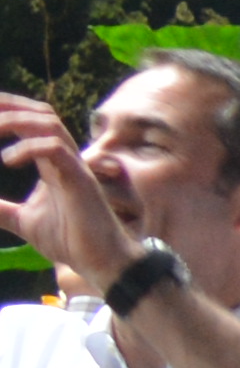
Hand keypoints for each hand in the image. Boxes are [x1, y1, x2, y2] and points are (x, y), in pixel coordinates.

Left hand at [0, 95, 138, 292]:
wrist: (101, 261)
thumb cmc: (71, 241)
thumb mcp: (23, 221)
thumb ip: (1, 209)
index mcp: (52, 164)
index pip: (33, 123)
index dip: (9, 111)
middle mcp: (65, 159)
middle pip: (42, 114)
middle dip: (11, 106)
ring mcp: (75, 166)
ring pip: (49, 124)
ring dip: (17, 120)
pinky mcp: (80, 179)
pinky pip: (55, 148)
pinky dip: (28, 147)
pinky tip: (7, 160)